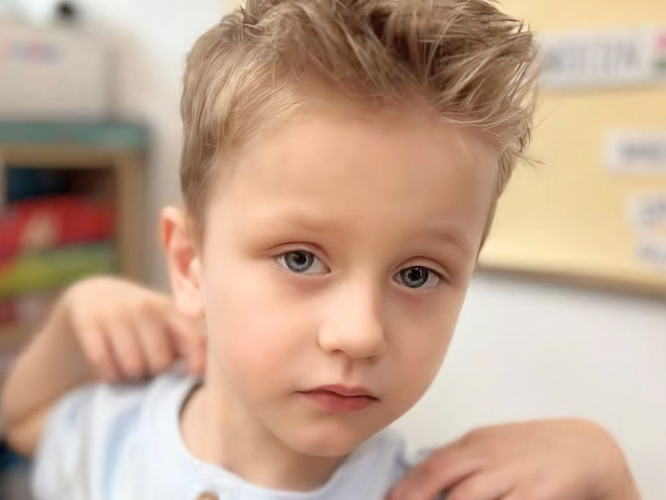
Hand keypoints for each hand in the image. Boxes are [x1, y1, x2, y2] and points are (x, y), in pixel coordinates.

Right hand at [60, 276, 205, 382]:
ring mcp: (116, 313)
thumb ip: (189, 341)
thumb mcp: (166, 322)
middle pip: (160, 362)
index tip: (191, 377)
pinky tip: (111, 370)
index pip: (192, 338)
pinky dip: (108, 374)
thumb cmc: (142, 320)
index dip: (196, 362)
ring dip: (130, 377)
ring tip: (132, 369)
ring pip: (132, 366)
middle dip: (155, 373)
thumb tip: (217, 370)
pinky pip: (103, 363)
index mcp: (171, 309)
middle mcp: (145, 307)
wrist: (93, 295)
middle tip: (149, 369)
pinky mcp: (89, 322)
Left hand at [386, 419, 639, 499]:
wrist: (586, 448)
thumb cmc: (531, 450)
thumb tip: (423, 483)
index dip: (408, 484)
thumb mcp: (494, 447)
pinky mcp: (536, 493)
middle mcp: (490, 456)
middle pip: (444, 476)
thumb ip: (463, 462)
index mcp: (476, 443)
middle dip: (417, 495)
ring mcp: (513, 474)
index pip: (433, 463)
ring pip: (468, 497)